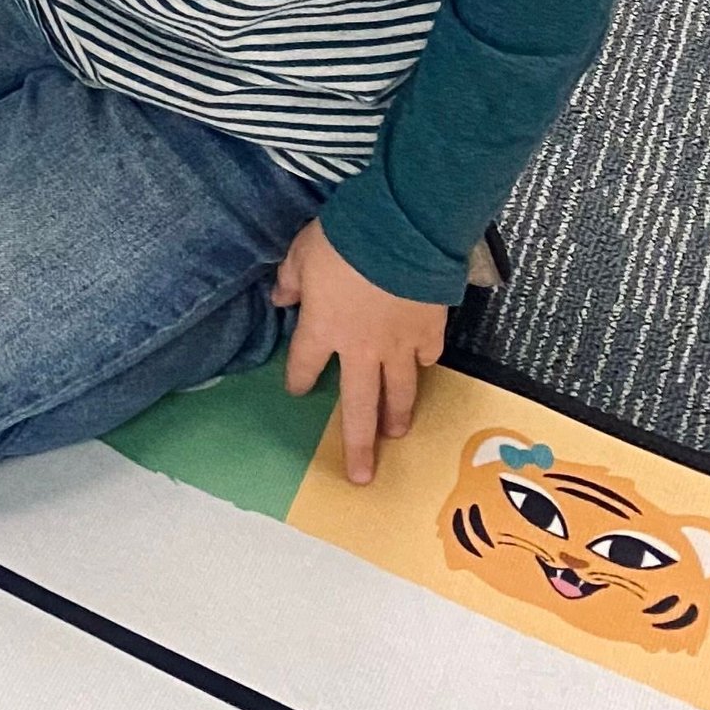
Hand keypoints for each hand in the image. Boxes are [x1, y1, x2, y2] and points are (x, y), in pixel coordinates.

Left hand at [272, 217, 448, 484]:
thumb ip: (291, 280)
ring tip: (397, 434)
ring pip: (398, 392)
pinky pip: (427, 356)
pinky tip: (424, 368)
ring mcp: (398, 345)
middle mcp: (360, 349)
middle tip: (362, 477)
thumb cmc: (344, 239)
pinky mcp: (429, 331)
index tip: (296, 390)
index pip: (305, 364)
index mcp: (322, 329)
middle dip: (358, 444)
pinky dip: (424, 363)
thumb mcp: (302, 252)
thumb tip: (281, 299)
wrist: (400, 232)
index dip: (298, 378)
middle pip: (358, 406)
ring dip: (397, 415)